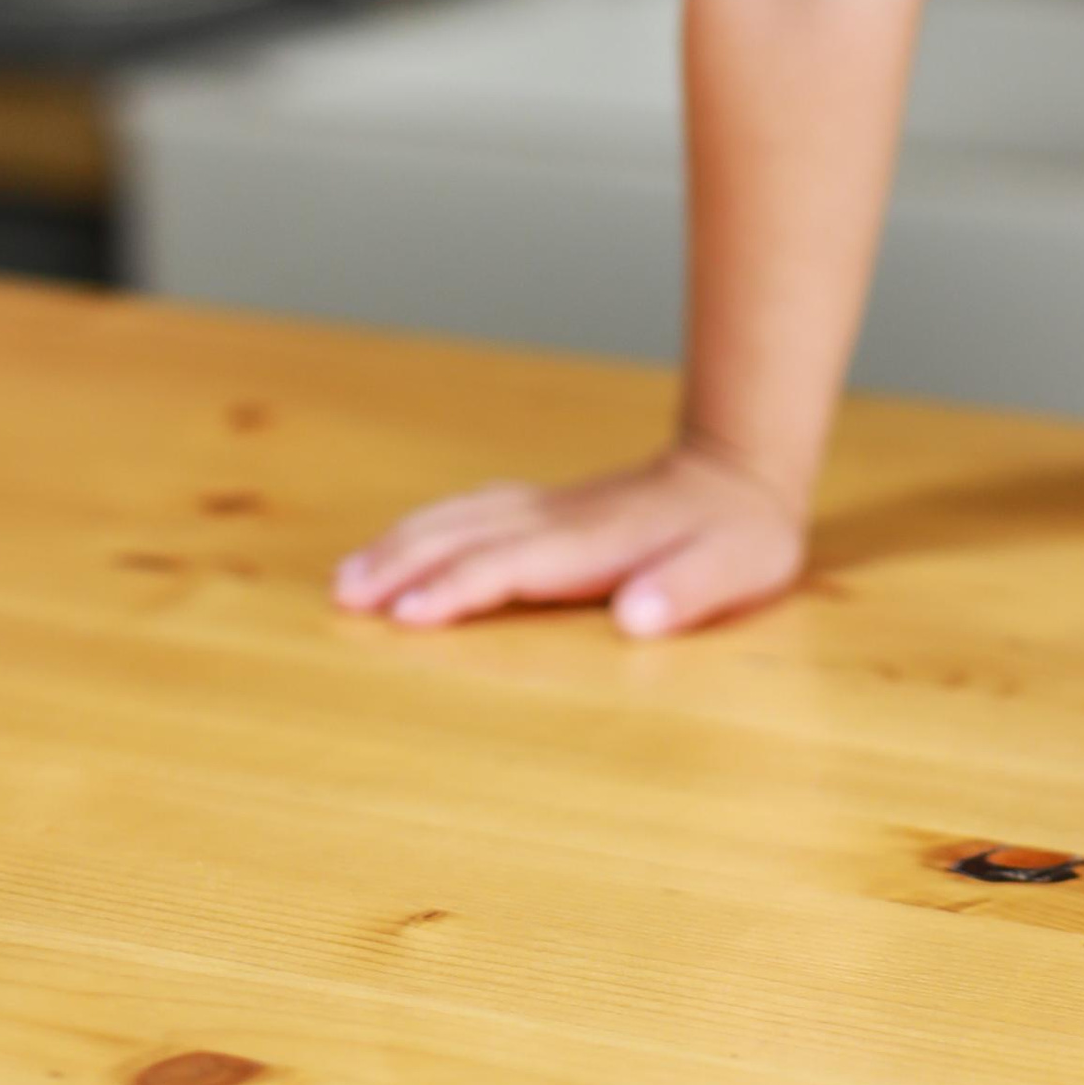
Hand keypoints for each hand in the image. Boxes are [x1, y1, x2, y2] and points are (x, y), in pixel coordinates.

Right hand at [331, 442, 808, 637]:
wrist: (741, 470)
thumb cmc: (740, 535)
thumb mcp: (738, 569)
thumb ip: (689, 590)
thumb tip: (637, 614)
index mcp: (596, 542)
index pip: (512, 566)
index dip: (458, 589)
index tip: (405, 614)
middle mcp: (560, 519)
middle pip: (466, 536)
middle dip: (402, 563)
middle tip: (342, 598)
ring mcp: (550, 508)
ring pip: (461, 517)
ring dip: (403, 543)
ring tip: (347, 578)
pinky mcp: (547, 508)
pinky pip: (473, 511)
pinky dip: (427, 525)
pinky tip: (402, 543)